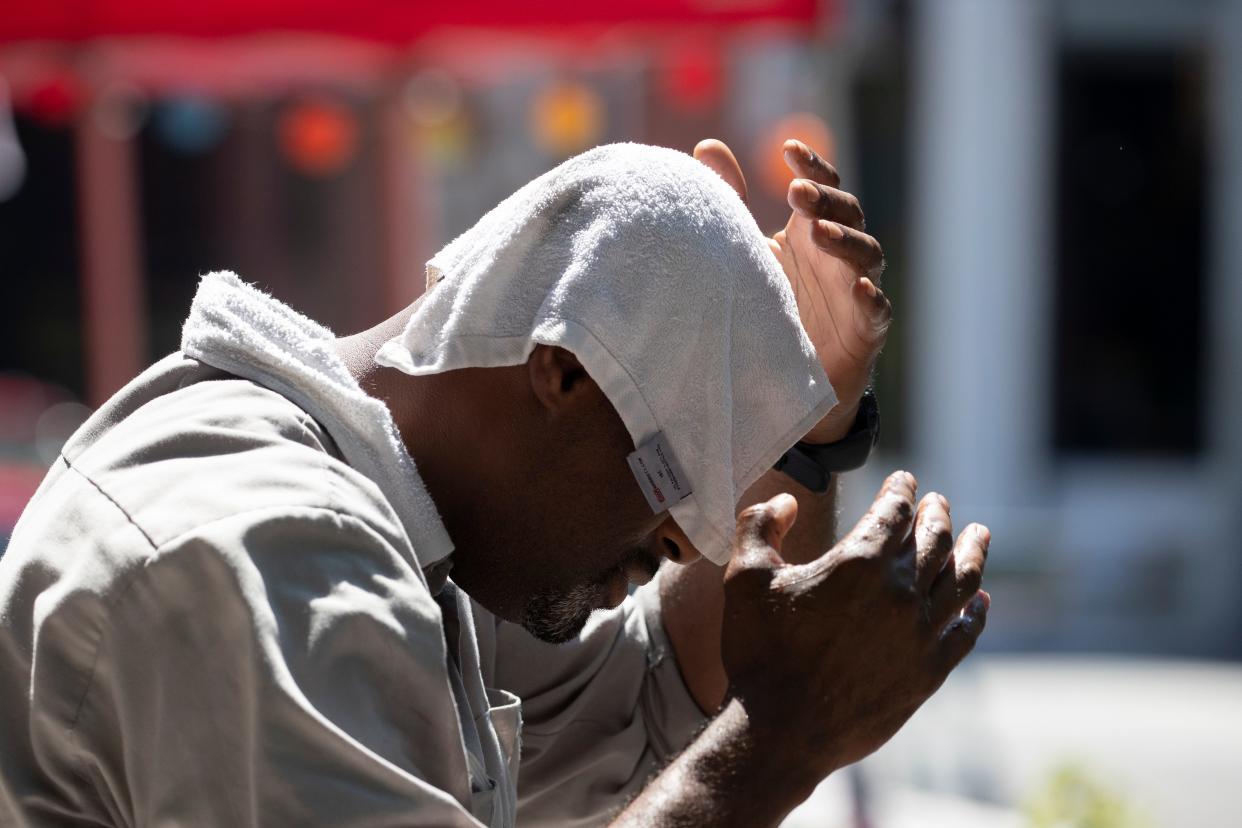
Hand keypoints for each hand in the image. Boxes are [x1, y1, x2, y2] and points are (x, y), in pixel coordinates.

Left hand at [694, 139, 890, 443]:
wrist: (785, 374)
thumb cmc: (769, 302)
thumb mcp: (746, 251)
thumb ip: (729, 200)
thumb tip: (707, 145)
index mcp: (813, 229)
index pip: (823, 187)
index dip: (813, 167)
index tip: (789, 150)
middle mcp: (841, 252)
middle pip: (847, 214)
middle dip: (825, 199)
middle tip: (795, 191)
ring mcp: (858, 288)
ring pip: (866, 255)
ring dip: (845, 240)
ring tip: (818, 231)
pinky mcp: (867, 329)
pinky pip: (877, 309)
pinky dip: (870, 296)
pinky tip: (857, 288)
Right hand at [720, 470, 989, 778]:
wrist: (781, 732)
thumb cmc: (759, 652)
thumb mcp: (744, 578)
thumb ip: (759, 525)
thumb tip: (785, 502)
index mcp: (859, 562)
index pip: (894, 509)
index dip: (901, 488)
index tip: (905, 479)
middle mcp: (901, 592)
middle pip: (934, 538)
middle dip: (937, 514)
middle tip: (939, 502)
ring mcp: (921, 634)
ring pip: (961, 579)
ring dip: (973, 551)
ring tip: (980, 533)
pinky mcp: (929, 672)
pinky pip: (965, 632)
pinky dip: (976, 611)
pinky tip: (979, 600)